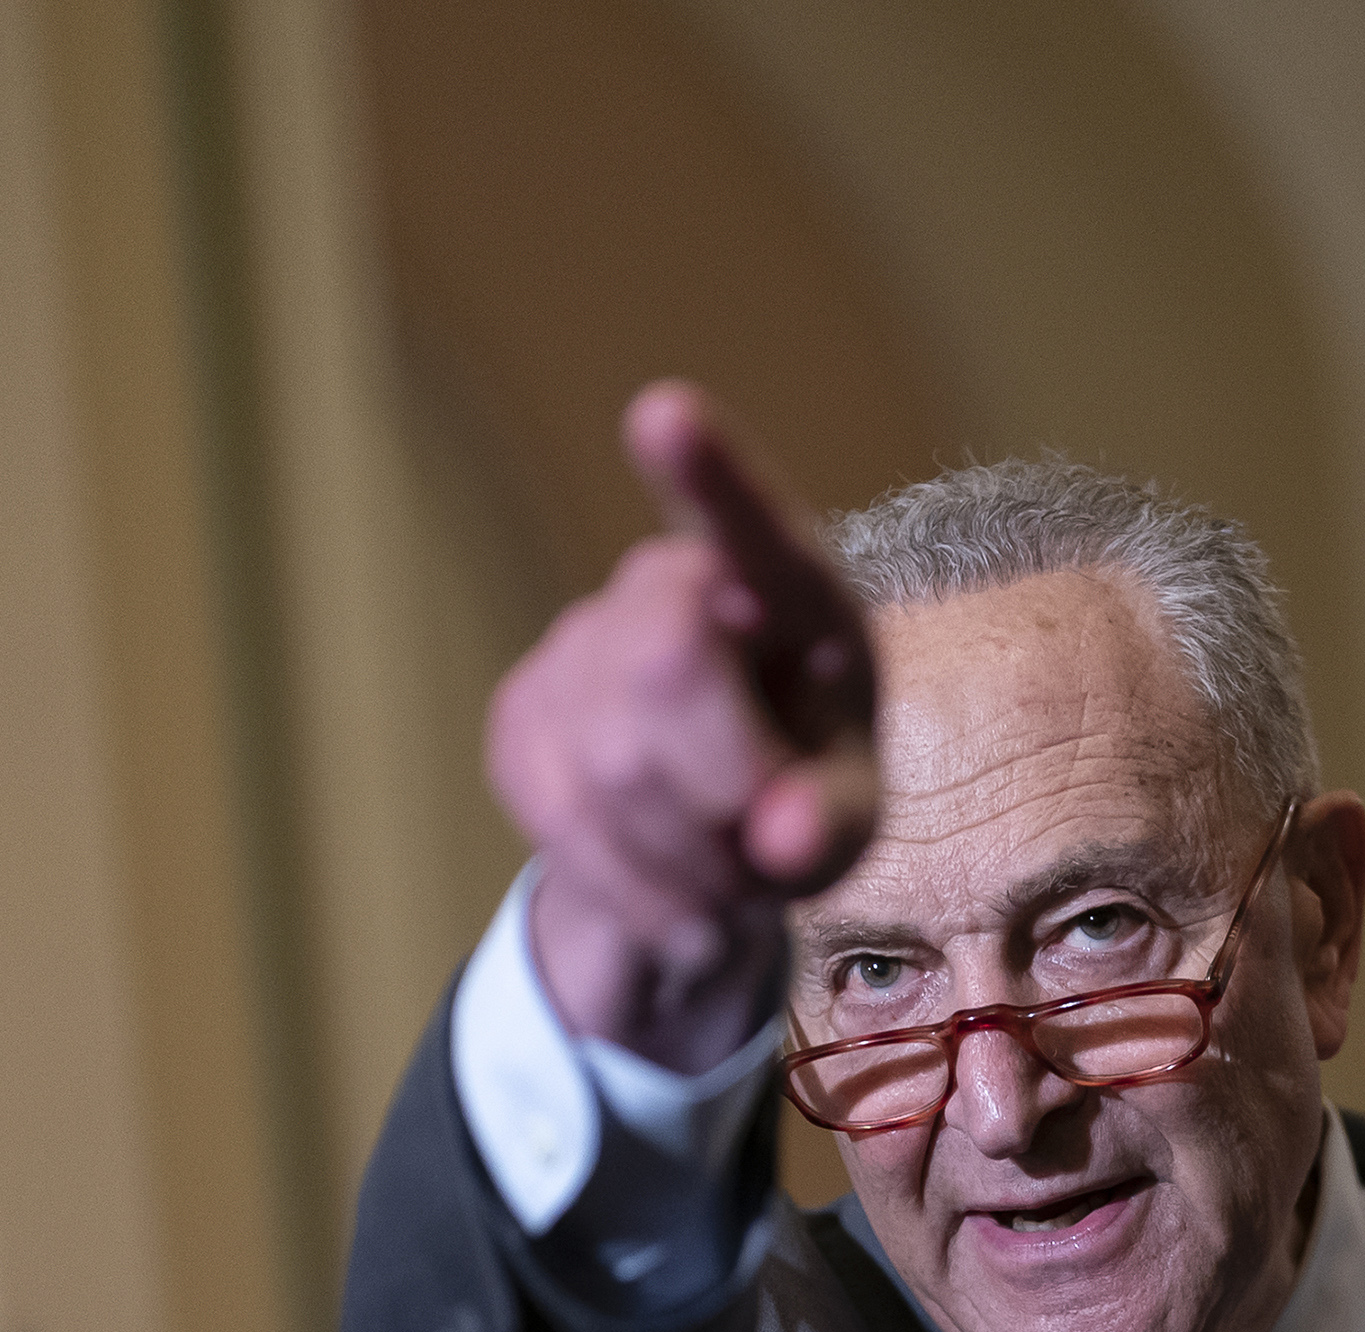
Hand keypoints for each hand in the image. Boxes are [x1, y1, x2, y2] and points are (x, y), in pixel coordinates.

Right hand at [489, 380, 879, 1072]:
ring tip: (721, 870)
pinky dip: (627, 882)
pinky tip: (664, 885)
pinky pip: (561, 814)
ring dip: (681, 855)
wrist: (702, 849)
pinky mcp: (520, 710)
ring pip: (610, 764)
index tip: (665, 414)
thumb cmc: (802, 803)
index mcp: (785, 588)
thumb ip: (831, 823)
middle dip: (720, 789)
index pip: (750, 526)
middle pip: (666, 671)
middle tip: (762, 852)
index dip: (707, 474)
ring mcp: (582, 639)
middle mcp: (675, 584)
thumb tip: (781, 839)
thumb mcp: (845, 819)